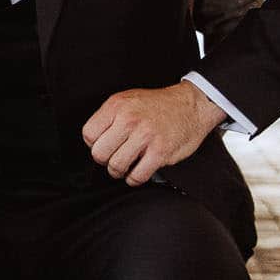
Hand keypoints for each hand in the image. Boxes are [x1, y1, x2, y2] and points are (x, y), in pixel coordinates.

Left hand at [83, 81, 226, 186]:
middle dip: (105, 160)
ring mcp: (145, 136)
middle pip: (99, 153)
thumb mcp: (128, 100)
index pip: (88, 134)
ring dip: (119, 171)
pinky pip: (137, 175)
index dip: (94, 144)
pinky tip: (137, 172)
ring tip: (125, 166)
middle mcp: (129, 120)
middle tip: (114, 157)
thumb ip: (109, 117)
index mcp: (117, 106)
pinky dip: (134, 179)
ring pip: (116, 166)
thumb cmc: (158, 105)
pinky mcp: (160, 152)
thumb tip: (94, 139)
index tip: (103, 145)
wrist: (191, 106)